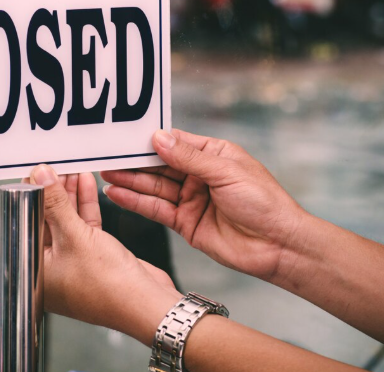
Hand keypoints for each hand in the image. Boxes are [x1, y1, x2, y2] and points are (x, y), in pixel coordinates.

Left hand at [27, 165, 181, 343]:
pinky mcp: (93, 255)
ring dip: (69, 193)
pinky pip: (84, 224)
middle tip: (55, 164)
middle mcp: (51, 266)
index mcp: (35, 269)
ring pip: (66, 219)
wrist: (147, 304)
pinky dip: (85, 204)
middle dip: (51, 190)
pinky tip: (86, 184)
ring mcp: (73, 261)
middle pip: (46, 218)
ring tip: (71, 168)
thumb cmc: (109, 288)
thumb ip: (55, 204)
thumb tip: (41, 177)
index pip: (25, 222)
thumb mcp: (75, 237)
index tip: (36, 170)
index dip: (30, 194)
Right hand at [100, 129, 306, 282]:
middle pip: (160, 165)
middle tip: (106, 157)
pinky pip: (156, 209)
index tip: (125, 137)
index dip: (151, 140)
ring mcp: (191, 199)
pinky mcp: (185, 223)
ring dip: (130, 181)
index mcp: (213, 154)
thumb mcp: (225, 172)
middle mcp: (199, 175)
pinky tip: (117, 194)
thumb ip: (188, 157)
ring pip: (154, 187)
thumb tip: (158, 138)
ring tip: (105, 174)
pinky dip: (136, 202)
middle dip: (134, 162)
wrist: (278, 246)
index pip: (176, 142)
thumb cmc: (264, 202)